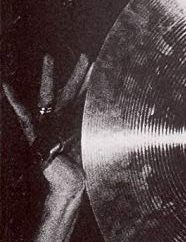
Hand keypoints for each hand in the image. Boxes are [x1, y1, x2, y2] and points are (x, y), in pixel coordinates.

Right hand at [2, 54, 91, 197]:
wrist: (72, 184)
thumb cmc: (85, 167)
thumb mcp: (95, 143)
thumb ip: (100, 129)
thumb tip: (118, 116)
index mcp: (77, 122)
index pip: (85, 98)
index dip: (92, 83)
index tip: (99, 66)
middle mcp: (62, 121)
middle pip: (71, 92)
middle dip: (78, 75)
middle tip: (85, 56)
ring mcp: (49, 126)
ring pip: (50, 97)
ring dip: (50, 78)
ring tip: (49, 59)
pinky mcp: (37, 135)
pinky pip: (26, 117)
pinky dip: (16, 102)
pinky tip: (6, 86)